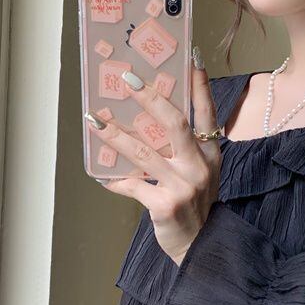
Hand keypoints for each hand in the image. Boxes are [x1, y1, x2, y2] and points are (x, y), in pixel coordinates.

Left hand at [86, 54, 221, 265]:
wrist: (199, 246)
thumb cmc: (195, 205)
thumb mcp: (200, 173)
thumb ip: (183, 149)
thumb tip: (148, 122)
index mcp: (210, 154)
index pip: (206, 113)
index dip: (200, 86)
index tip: (191, 58)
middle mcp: (199, 166)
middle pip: (174, 124)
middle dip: (149, 98)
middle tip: (127, 79)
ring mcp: (182, 186)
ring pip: (142, 152)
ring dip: (114, 134)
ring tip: (94, 120)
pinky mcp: (163, 205)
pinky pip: (131, 185)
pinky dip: (114, 181)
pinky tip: (101, 176)